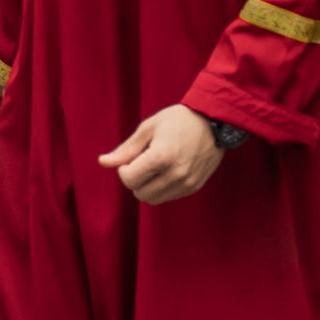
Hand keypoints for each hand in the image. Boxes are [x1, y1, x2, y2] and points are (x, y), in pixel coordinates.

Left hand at [99, 105, 225, 204]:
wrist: (216, 121)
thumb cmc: (179, 120)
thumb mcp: (149, 128)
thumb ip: (126, 148)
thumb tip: (103, 162)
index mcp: (162, 157)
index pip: (129, 180)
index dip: (124, 169)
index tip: (132, 158)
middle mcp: (176, 173)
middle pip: (140, 194)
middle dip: (135, 180)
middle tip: (143, 163)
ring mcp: (187, 181)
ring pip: (154, 199)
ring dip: (148, 187)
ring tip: (156, 168)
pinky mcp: (195, 185)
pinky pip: (169, 197)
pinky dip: (163, 188)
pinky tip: (168, 171)